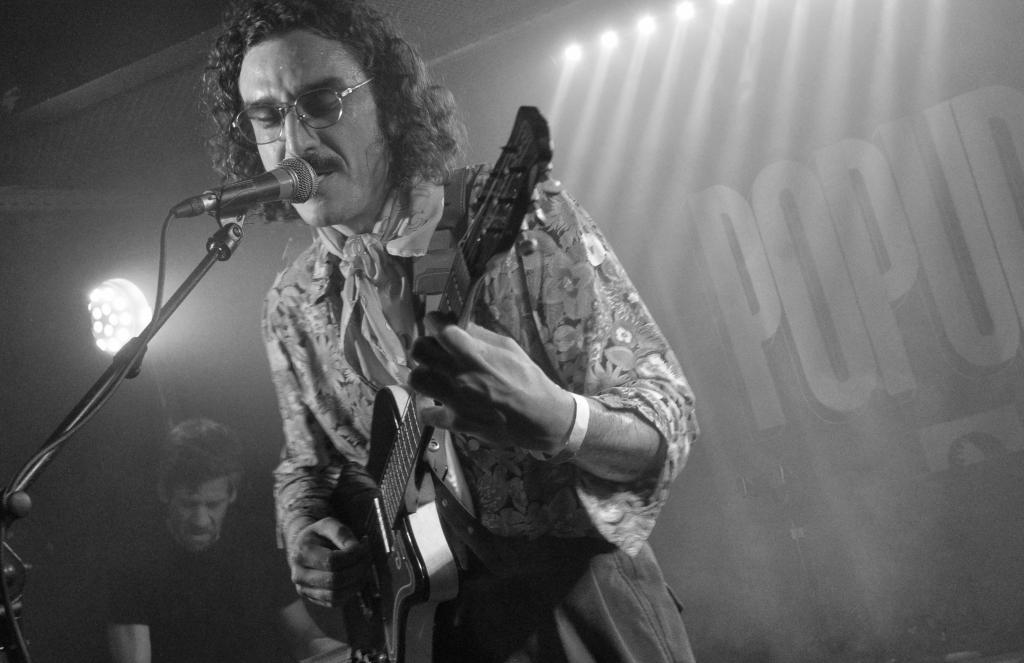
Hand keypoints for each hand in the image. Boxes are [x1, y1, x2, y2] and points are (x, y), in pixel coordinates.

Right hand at [288, 517, 369, 606]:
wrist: (303, 548)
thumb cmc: (319, 535)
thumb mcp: (328, 524)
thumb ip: (342, 533)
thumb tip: (357, 548)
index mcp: (302, 553)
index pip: (332, 561)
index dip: (353, 555)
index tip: (364, 546)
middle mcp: (299, 575)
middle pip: (336, 580)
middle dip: (359, 569)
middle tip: (368, 557)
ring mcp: (304, 590)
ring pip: (336, 595)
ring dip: (357, 582)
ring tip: (364, 567)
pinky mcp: (313, 599)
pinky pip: (336, 602)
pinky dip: (351, 590)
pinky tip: (357, 577)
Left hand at [409, 312, 574, 454]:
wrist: (539, 417)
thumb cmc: (528, 379)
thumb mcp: (509, 347)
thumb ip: (480, 335)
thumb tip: (458, 324)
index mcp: (473, 353)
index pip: (439, 328)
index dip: (435, 321)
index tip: (437, 322)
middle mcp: (458, 375)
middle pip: (419, 350)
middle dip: (425, 343)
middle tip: (435, 347)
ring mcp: (454, 400)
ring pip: (416, 379)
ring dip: (423, 372)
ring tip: (434, 373)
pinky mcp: (455, 422)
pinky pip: (426, 413)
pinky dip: (428, 407)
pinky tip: (437, 401)